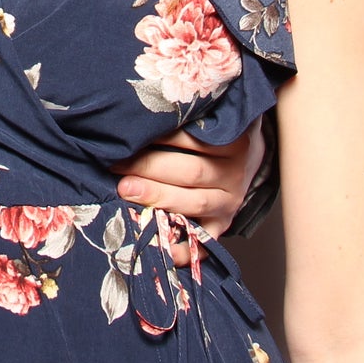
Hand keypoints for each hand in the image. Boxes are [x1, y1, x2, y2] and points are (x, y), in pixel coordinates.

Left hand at [113, 121, 264, 263]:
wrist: (247, 158)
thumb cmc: (214, 135)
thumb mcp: (210, 120)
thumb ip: (183, 119)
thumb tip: (138, 114)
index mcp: (233, 144)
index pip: (193, 139)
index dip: (159, 136)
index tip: (128, 134)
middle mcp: (233, 176)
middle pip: (190, 172)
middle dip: (149, 169)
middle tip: (117, 166)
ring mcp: (228, 205)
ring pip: (193, 204)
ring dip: (156, 198)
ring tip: (125, 191)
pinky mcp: (220, 227)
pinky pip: (201, 243)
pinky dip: (178, 248)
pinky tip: (154, 243)